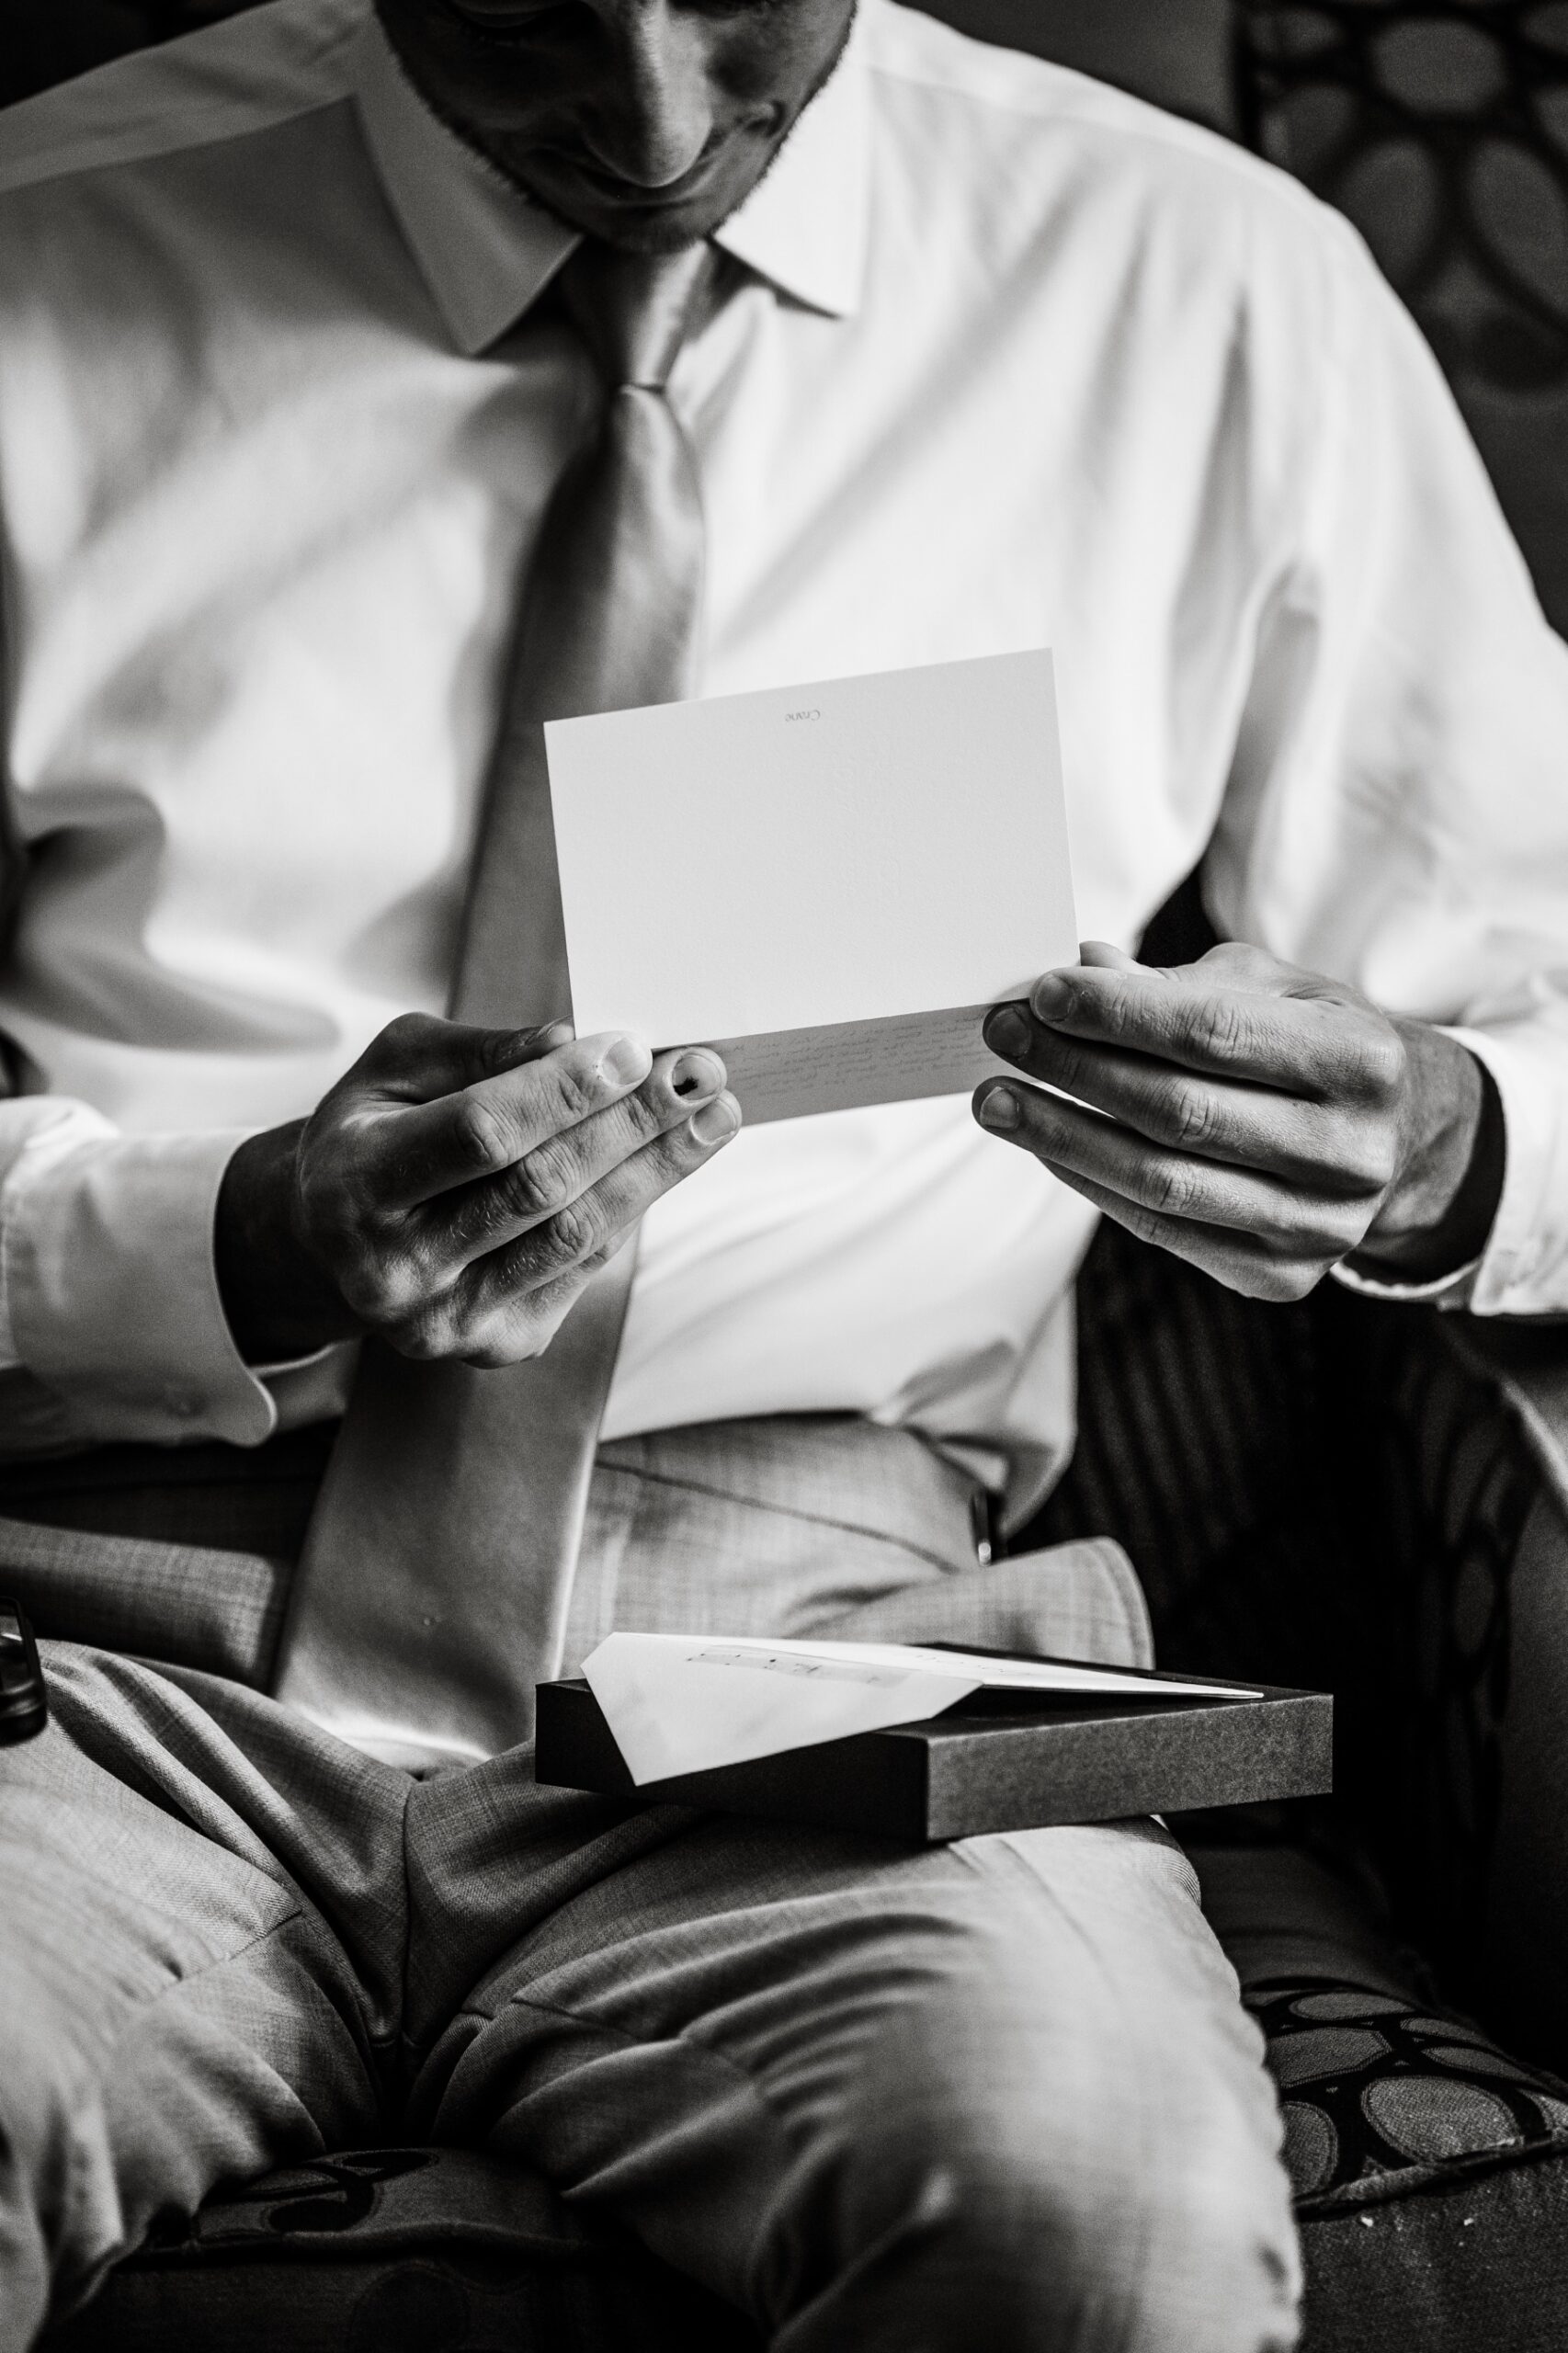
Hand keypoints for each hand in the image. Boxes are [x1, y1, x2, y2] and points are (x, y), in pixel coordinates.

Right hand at [216, 1014, 740, 1365]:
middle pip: (541, 1187)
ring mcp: (444, 1320)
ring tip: (714, 1116)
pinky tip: (665, 1163)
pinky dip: (629, 1208)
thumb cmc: (372, 1135)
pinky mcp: (492, 1346)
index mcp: (356, 1185)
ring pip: (576, 1235)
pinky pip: (581, 1268)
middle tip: (700, 1074)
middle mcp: (394, 1268)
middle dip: (632, 1124)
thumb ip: (479, 1053)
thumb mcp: (395, 1069)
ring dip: (657, 1170)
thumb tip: (572, 1042)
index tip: (635, 1050)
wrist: (329, 1245)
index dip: (564, 1092)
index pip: (481, 1134)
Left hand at [973, 940, 1500, 1300]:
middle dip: (1074, 1070)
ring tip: (998, 1101)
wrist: (1399, 1141)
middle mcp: (1351, 1154)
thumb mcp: (1275, 992)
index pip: (1213, 1033)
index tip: (1042, 994)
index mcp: (1363, 1061)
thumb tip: (1082, 969)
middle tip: (1002, 1038)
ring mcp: (1319, 1227)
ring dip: (1061, 1137)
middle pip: (1179, 1112)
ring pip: (1161, 1182)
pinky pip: (1161, 1230)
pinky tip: (1047, 1145)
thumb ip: (1180, 986)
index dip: (1117, 1014)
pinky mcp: (1279, 1276)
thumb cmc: (1318, 1048)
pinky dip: (1091, 1183)